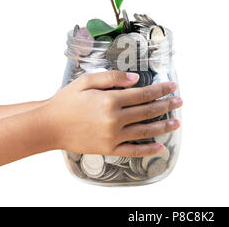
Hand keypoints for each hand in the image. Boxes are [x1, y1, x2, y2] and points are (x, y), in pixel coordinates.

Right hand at [41, 70, 181, 156]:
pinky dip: (148, 149)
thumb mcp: (86, 81)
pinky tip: (160, 146)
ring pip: (145, 131)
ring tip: (176, 123)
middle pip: (148, 111)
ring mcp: (113, 136)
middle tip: (179, 101)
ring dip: (163, 126)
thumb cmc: (66, 101)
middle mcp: (115, 119)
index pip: (144, 94)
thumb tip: (136, 79)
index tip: (172, 86)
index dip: (160, 89)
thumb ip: (112, 77)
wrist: (49, 126)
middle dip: (166, 105)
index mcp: (111, 99)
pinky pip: (133, 151)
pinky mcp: (109, 149)